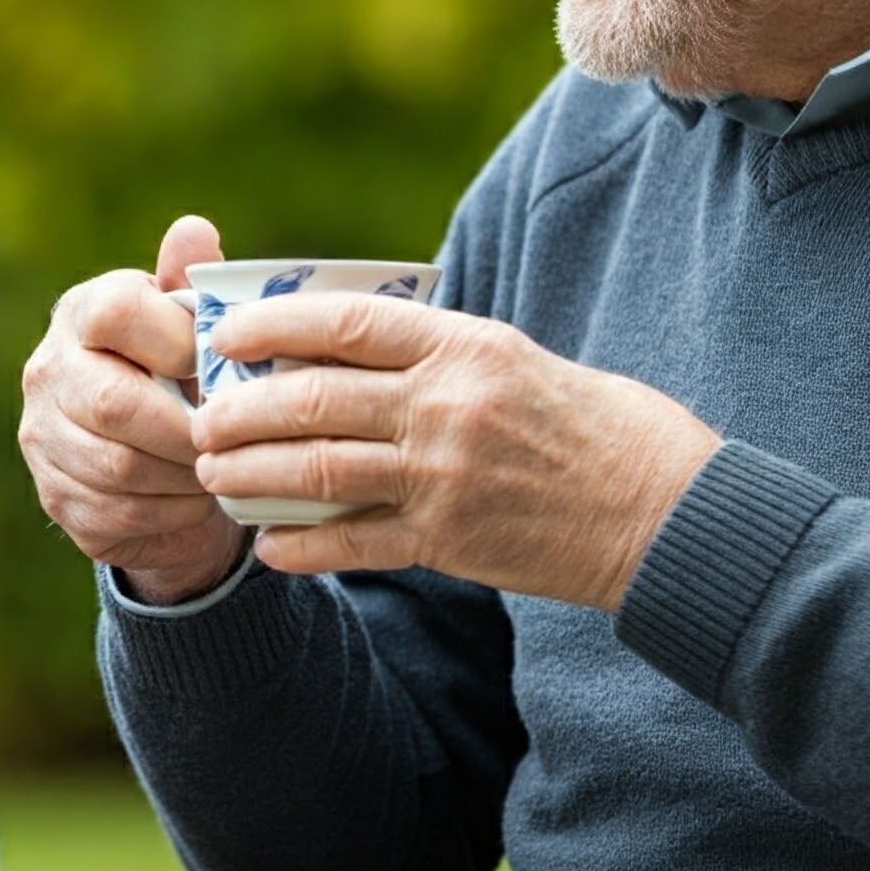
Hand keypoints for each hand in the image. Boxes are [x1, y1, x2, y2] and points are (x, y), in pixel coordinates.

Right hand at [19, 214, 249, 605]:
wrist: (149, 455)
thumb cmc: (178, 369)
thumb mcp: (190, 322)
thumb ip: (192, 283)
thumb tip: (193, 230)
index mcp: (83, 312)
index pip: (118, 313)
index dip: (178, 343)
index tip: (218, 366)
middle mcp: (48, 370)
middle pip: (115, 403)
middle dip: (187, 427)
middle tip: (233, 436)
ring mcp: (43, 437)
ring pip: (119, 466)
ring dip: (185, 474)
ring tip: (224, 468)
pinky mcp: (55, 497)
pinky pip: (119, 512)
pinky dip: (172, 512)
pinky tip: (199, 499)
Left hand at [191, 294, 720, 608]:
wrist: (669, 515)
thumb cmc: (598, 426)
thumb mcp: (518, 359)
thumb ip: (438, 352)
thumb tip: (347, 344)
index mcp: (466, 346)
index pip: (347, 321)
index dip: (274, 324)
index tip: (227, 332)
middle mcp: (448, 404)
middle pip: (314, 399)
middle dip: (243, 408)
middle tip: (200, 417)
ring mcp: (446, 475)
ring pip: (320, 469)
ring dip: (254, 474)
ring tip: (213, 475)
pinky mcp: (451, 539)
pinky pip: (355, 541)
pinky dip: (304, 546)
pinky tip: (268, 548)